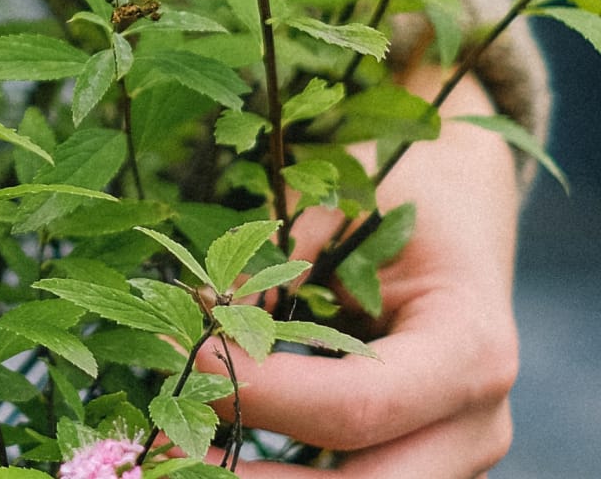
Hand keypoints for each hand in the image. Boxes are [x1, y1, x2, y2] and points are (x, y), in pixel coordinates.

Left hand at [196, 69, 519, 476]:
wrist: (460, 201)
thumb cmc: (399, 189)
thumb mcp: (337, 207)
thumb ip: (275, 268)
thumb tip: (198, 317)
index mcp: (468, 348)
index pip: (357, 404)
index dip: (262, 393)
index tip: (187, 357)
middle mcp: (474, 419)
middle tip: (165, 450)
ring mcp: (453, 452)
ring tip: (175, 452)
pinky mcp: (421, 460)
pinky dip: (276, 475)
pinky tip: (206, 451)